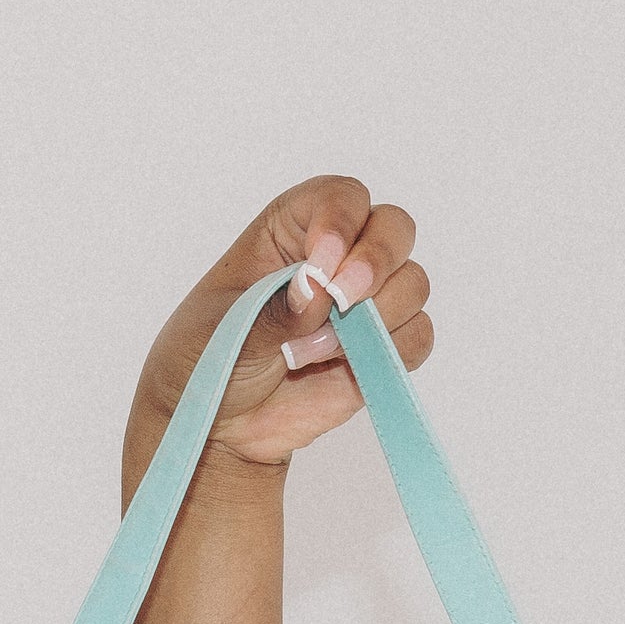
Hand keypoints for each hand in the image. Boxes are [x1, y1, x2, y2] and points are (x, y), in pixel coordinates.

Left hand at [129, 175, 434, 482]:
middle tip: (342, 299)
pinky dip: (388, 352)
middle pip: (394, 228)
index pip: (340, 197)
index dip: (340, 221)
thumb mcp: (225, 331)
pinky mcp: (380, 349)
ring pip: (412, 284)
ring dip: (370, 319)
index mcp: (291, 232)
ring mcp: (363, 304)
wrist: (216, 426)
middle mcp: (337, 258)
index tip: (321, 263)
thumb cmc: (208, 362)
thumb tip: (318, 289)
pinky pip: (416, 337)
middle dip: (376, 262)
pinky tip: (338, 367)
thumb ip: (272, 313)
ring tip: (305, 353)